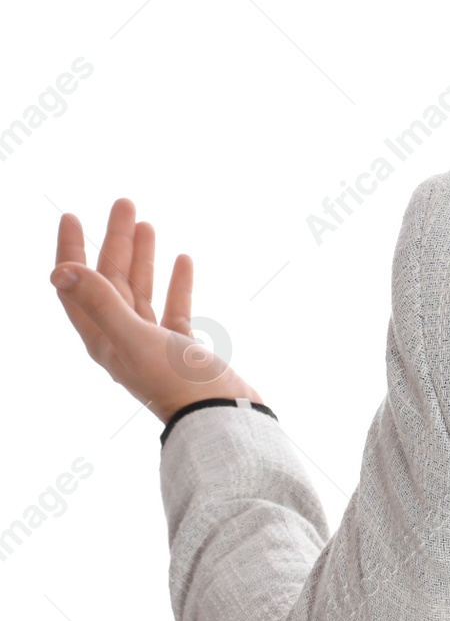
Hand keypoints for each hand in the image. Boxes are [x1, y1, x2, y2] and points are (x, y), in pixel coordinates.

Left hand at [51, 198, 260, 424]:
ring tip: (147, 223)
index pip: (77, 285)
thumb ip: (100, 302)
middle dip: (115, 241)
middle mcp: (121, 338)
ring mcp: (152, 342)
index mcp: (102, 338)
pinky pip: (172, 306)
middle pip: (111, 280)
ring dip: (142, 257)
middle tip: (123, 203)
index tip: (73, 216)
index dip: (72, 250)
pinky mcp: (181, 347)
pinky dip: (176, 282)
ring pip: (141, 290)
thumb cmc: (177, 383)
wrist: (220, 416)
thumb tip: (59, 270)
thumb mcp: (135, 338)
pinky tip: (183, 260)